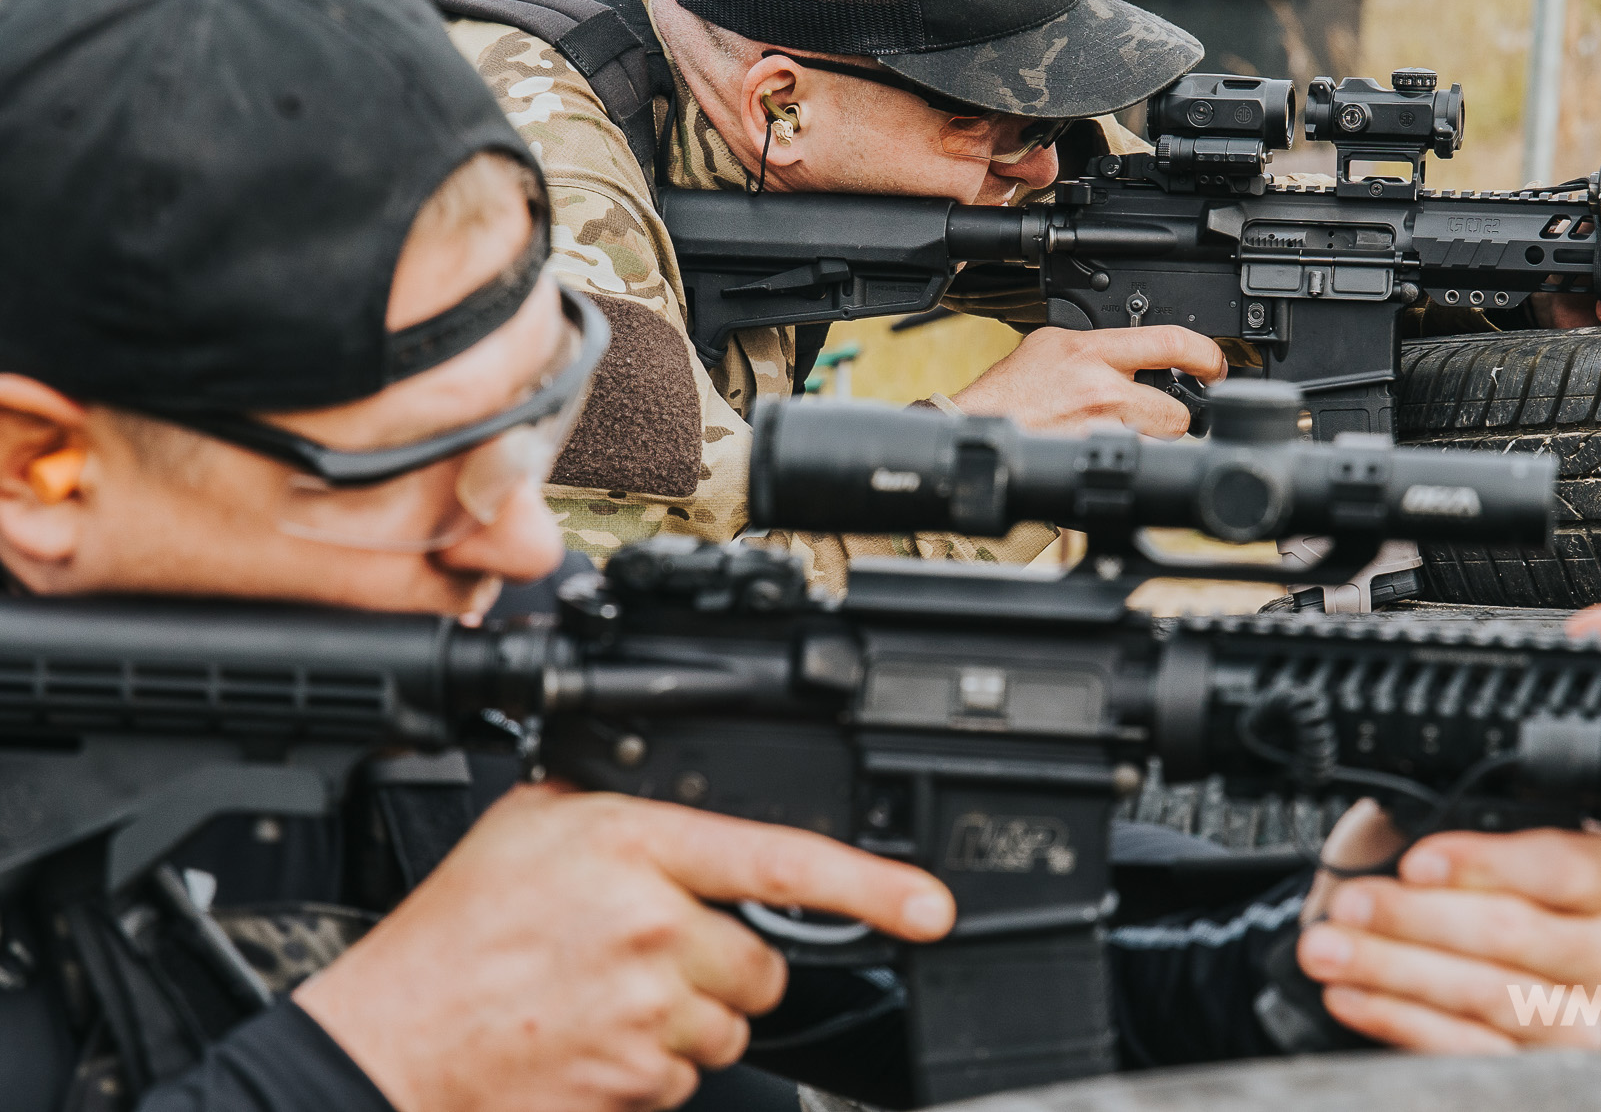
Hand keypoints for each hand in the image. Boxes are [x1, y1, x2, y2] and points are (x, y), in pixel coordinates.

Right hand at [295, 783, 954, 1111]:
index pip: (780, 859)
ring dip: (690, 1018)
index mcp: (633, 848)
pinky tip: (593, 1041)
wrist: (389, 1045)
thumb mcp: (530, 827)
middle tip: (647, 956)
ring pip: (733, 1025)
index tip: (931, 905)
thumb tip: (677, 797)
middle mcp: (654, 929)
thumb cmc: (452, 937)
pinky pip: (691, 1078)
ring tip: (605, 999)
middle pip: (764, 962)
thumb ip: (618, 805)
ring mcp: (650, 1013)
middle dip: (725, 964)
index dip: (872, 885)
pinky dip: (655, 1066)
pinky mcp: (640, 1084)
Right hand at [951, 325, 1227, 436]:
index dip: (1205, 355)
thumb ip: (1097, 347)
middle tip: (1147, 415)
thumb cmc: (1010, 392)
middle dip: (1168, 419)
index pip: (1169, 342)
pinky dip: (1119, 460)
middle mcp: (1099, 387)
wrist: (977, 427)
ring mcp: (1097, 430)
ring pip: (1154, 443)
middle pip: (1174, 411)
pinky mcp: (1092, 462)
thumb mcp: (1051, 345)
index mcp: (1089, 348)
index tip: (1215, 365)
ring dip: (1141, 442)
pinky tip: (1093, 450)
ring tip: (1105, 432)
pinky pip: (1128, 463)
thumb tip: (1139, 353)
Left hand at [1295, 601, 1600, 1052]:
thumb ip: (1533, 709)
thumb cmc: (1435, 856)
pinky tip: (1348, 989)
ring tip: (1327, 943)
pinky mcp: (1526, 1065)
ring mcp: (1569, 1013)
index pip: (1578, 870)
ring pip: (1493, 1000)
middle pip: (1529, 942)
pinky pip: (1467, 1049)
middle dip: (1423, 919)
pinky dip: (1396, 1017)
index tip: (1418, 857)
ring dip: (1395, 966)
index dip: (1497, 865)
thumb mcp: (1461, 775)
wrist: (1388, 933)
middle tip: (1351, 898)